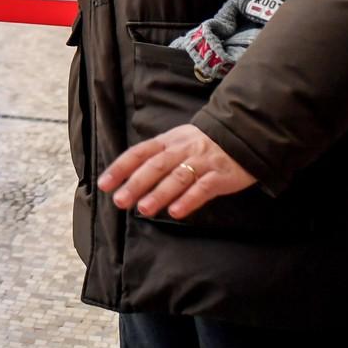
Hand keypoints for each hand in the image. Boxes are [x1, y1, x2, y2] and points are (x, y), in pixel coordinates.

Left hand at [98, 124, 255, 220]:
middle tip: (120, 201)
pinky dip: (188, 200)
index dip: (120, 168)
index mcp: (168, 141)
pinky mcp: (220, 176)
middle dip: (136, 184)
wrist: (243, 134)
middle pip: (156, 166)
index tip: (104, 184)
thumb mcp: (178, 141)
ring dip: (159, 194)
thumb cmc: (203, 143)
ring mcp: (202, 162)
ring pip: (177, 177)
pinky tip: (176, 212)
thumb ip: (157, 156)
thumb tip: (129, 177)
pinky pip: (203, 188)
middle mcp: (182, 150)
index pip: (139, 152)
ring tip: (144, 209)